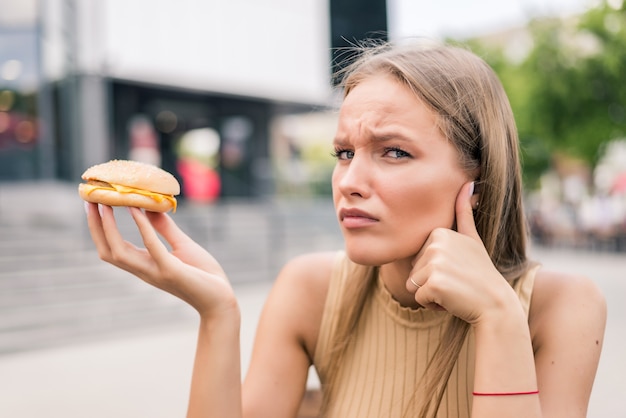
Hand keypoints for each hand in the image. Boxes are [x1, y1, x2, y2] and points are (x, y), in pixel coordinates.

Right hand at [85, 203, 236, 317]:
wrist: (222, 299)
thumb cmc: (204, 275)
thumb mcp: (181, 246)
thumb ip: (164, 228)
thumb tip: (149, 206)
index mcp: (145, 265)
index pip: (112, 248)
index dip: (99, 228)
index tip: (93, 204)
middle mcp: (144, 270)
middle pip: (107, 250)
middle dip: (95, 227)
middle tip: (89, 200)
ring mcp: (156, 272)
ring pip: (120, 252)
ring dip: (109, 227)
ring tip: (105, 203)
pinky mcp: (171, 270)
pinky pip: (152, 247)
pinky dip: (142, 227)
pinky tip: (136, 209)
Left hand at [405, 182, 517, 325]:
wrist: (496, 304)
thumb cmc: (481, 274)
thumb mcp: (472, 239)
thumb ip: (464, 213)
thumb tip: (468, 183)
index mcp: (440, 232)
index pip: (418, 257)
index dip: (434, 269)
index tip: (456, 269)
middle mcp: (436, 244)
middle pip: (413, 270)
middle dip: (430, 281)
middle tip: (456, 281)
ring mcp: (434, 263)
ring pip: (412, 284)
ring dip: (430, 293)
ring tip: (454, 290)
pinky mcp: (433, 283)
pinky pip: (418, 297)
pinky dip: (432, 304)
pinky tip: (451, 300)